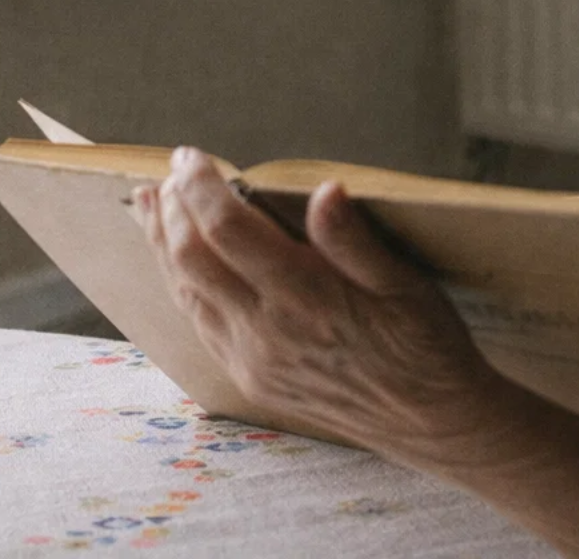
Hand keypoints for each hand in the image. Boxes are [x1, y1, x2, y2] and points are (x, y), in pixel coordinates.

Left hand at [135, 148, 511, 466]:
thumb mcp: (406, 283)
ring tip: (149, 205)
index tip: (191, 155)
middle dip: (172, 210)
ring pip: (185, 292)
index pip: (229, 230)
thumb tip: (325, 190)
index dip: (201, 188)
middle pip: (191, 260)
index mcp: (305, 297)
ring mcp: (253, 359)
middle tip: (171, 171)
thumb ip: (355, 239)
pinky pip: (200, 323)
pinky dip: (180, 282)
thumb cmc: (425, 343)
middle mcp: (266, 331)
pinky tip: (178, 263)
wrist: (429, 422)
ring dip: (162, 245)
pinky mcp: (251, 377)